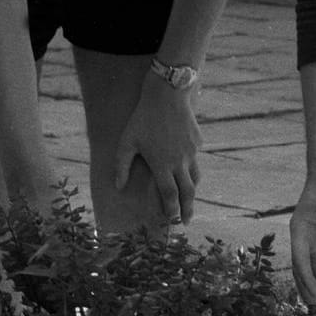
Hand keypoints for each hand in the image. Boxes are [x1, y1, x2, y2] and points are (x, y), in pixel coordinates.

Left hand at [112, 83, 201, 225]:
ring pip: (195, 177)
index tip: (172, 220)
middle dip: (187, 209)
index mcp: (162, 165)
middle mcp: (180, 162)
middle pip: (187, 192)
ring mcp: (191, 152)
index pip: (169, 195)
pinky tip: (186, 166)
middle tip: (186, 221)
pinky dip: (192, 167)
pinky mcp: (197, 141)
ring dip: (192, 191)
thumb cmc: (143, 118)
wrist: (167, 94)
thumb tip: (118, 186)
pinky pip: (196, 159)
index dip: (171, 210)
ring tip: (188, 199)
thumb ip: (122, 166)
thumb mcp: (127, 141)